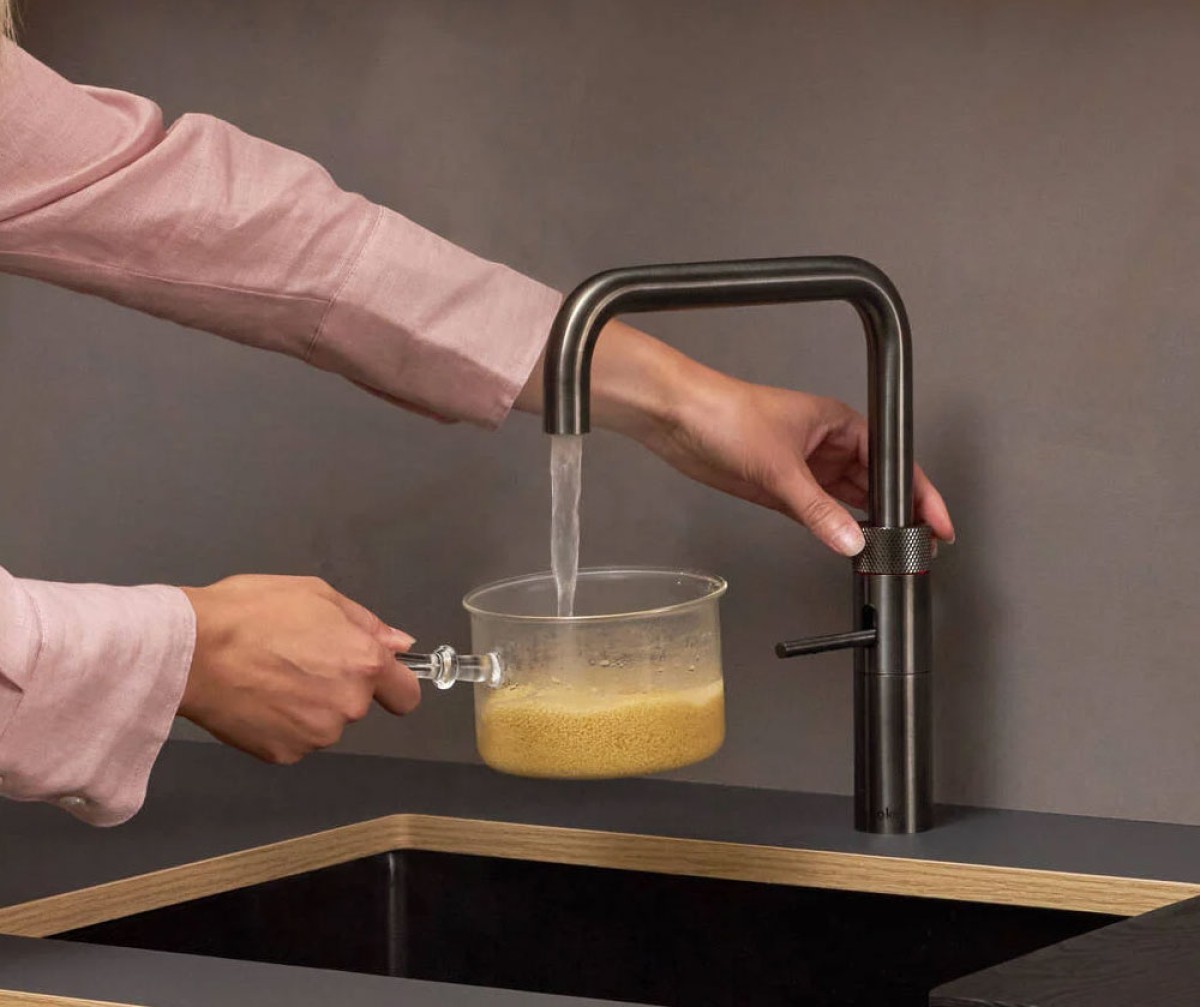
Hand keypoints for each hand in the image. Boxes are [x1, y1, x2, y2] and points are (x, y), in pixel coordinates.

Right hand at [178, 575, 419, 763]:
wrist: (189, 649)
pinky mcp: (283, 754)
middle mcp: (348, 705)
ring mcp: (315, 735)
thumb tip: (400, 645)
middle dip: (336, 686)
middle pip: (356, 704)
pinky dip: (279, 724)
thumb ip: (366, 623)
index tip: (379, 681)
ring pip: (323, 722)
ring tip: (267, 676)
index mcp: (364, 663)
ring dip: (307, 706)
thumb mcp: (316, 595)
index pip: (406, 695)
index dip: (395, 686)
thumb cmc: (252, 611)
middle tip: (295, 659)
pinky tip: (254, 699)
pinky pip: (293, 739)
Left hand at [636, 363, 953, 554]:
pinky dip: (834, 530)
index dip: (919, 494)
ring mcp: (806, 468)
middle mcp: (828, 446)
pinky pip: (820, 513)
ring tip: (889, 554)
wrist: (678, 418)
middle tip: (917, 549)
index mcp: (840, 424)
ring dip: (867, 526)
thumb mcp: (780, 467)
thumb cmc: (727, 414)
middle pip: (877, 485)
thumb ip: (818, 510)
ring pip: (849, 502)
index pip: (895, 462)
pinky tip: (847, 546)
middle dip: (898, 516)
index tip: (936, 523)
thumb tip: (851, 541)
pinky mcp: (782, 488)